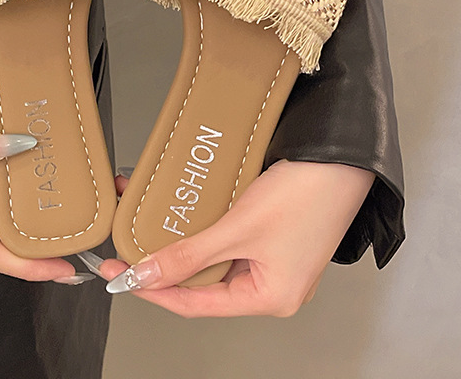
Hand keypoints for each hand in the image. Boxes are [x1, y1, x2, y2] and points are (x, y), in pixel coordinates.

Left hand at [102, 159, 373, 316]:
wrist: (339, 156)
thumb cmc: (306, 194)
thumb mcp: (238, 228)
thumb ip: (190, 255)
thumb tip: (148, 274)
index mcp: (270, 298)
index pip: (196, 304)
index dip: (154, 290)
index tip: (122, 276)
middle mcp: (271, 284)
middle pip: (203, 282)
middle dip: (164, 261)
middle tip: (130, 244)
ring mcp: (271, 258)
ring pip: (212, 257)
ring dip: (180, 240)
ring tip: (150, 225)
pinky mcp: (270, 233)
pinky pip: (226, 237)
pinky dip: (201, 226)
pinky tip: (181, 213)